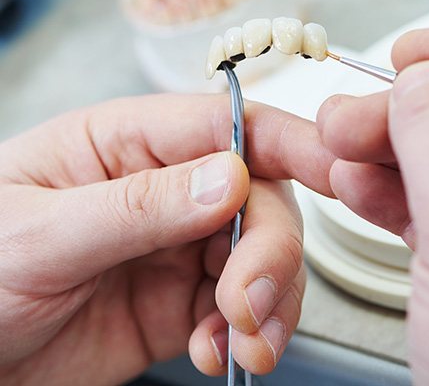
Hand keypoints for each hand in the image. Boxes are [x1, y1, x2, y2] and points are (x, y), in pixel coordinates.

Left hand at [0, 94, 332, 384]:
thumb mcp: (42, 233)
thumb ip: (137, 206)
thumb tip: (230, 179)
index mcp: (131, 141)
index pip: (231, 125)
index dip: (293, 141)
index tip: (337, 169)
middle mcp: (168, 185)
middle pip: (261, 196)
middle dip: (272, 249)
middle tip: (252, 301)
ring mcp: (180, 244)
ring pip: (264, 254)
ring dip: (270, 299)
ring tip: (244, 341)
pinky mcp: (183, 299)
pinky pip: (240, 307)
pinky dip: (245, 332)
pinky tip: (219, 351)